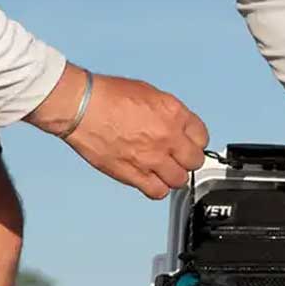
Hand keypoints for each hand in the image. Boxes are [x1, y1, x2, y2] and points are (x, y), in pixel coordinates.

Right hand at [27, 65, 207, 198]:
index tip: (187, 144)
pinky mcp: (135, 175)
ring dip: (172, 176)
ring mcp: (152, 159)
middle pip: (194, 161)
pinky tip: (150, 179)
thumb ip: (168, 113)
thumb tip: (176, 126)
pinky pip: (158, 192)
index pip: (202, 136)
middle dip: (186, 160)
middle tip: (176, 157)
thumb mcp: (149, 93)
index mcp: (174, 114)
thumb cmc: (108, 96)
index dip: (194, 141)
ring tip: (161, 169)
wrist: (82, 107)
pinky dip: (157, 188)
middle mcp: (168, 138)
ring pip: (179, 180)